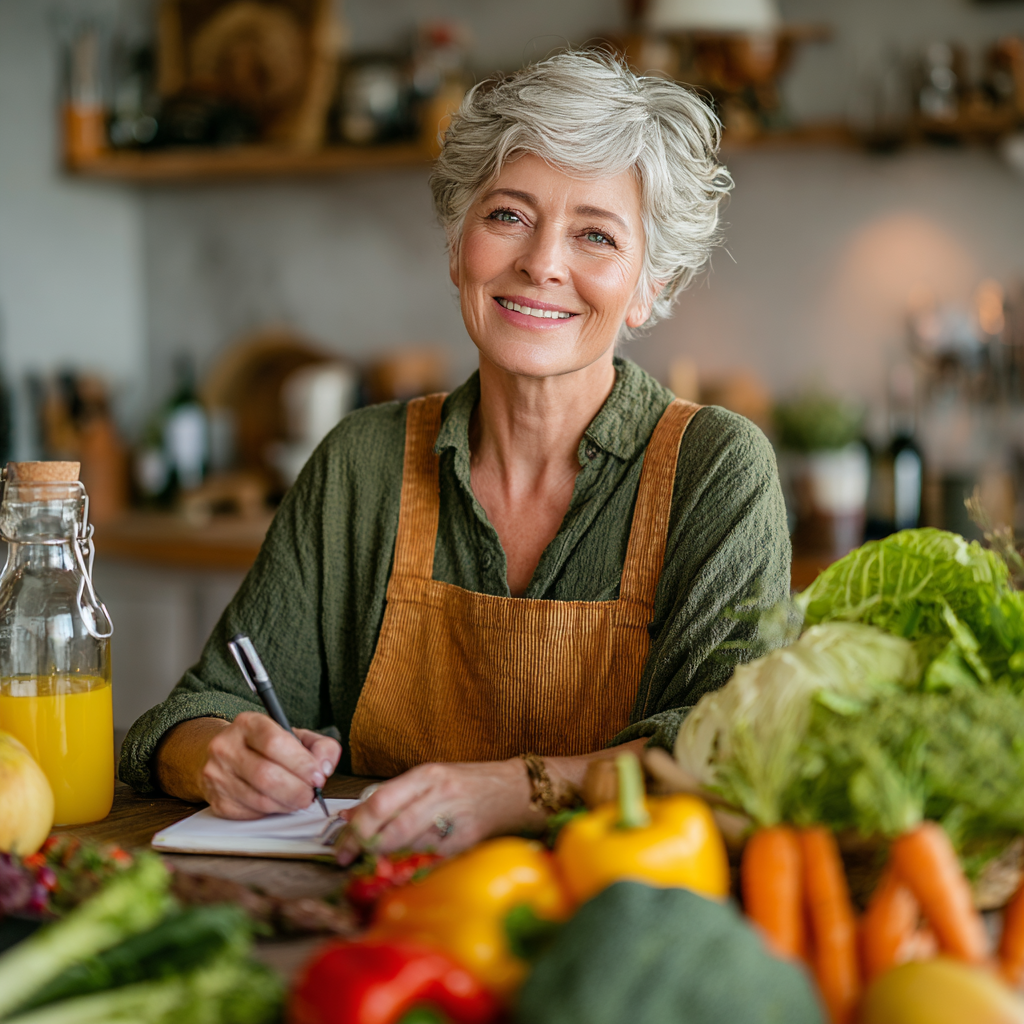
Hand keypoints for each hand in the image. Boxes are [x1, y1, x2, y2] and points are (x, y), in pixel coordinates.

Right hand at [199, 712, 341, 818]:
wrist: (226, 756)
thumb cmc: (265, 746)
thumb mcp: (294, 735)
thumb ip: (319, 745)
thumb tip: (325, 766)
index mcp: (248, 723)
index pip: (275, 743)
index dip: (301, 763)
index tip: (318, 775)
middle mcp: (226, 747)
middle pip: (266, 775)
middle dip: (297, 789)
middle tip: (311, 794)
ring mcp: (218, 775)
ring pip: (260, 799)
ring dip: (287, 804)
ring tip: (299, 799)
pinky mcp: (217, 801)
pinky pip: (251, 813)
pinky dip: (272, 812)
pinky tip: (279, 803)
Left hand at [334, 759, 540, 865]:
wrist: (516, 791)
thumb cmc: (469, 784)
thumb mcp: (430, 781)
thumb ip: (393, 798)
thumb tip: (349, 817)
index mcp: (428, 774)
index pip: (381, 801)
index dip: (356, 827)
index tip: (342, 844)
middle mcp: (441, 793)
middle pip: (391, 827)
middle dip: (365, 847)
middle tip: (350, 859)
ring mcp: (456, 818)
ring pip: (408, 846)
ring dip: (386, 860)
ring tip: (374, 863)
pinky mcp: (467, 842)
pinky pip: (430, 859)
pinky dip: (412, 866)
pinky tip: (405, 867)